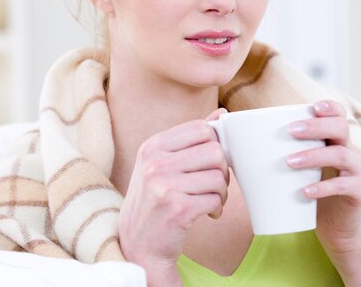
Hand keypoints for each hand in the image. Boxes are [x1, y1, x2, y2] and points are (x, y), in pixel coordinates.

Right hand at [118, 108, 228, 283]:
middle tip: (215, 183)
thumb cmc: (155, 201)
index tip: (211, 161)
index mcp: (153, 146)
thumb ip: (191, 138)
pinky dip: (217, 208)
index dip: (215, 143)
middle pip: (214, 151)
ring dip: (222, 192)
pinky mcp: (176, 209)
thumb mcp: (164, 164)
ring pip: (218, 177)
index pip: (201, 128)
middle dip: (222, 169)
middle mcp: (155, 163)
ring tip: (211, 199)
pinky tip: (208, 214)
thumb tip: (221, 114)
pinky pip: (215, 199)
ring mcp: (164, 186)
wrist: (138, 247)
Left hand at [286, 100, 360, 255]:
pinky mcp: (359, 192)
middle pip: (340, 127)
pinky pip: (345, 185)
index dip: (329, 106)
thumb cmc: (309, 193)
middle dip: (316, 126)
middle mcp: (349, 150)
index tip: (312, 106)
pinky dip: (324, 187)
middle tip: (291, 130)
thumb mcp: (298, 170)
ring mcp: (356, 171)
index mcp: (333, 140)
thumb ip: (276, 153)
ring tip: (290, 162)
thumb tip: (232, 141)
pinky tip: (306, 191)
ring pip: (342, 154)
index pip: (338, 114)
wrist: (336, 229)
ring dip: (314, 155)